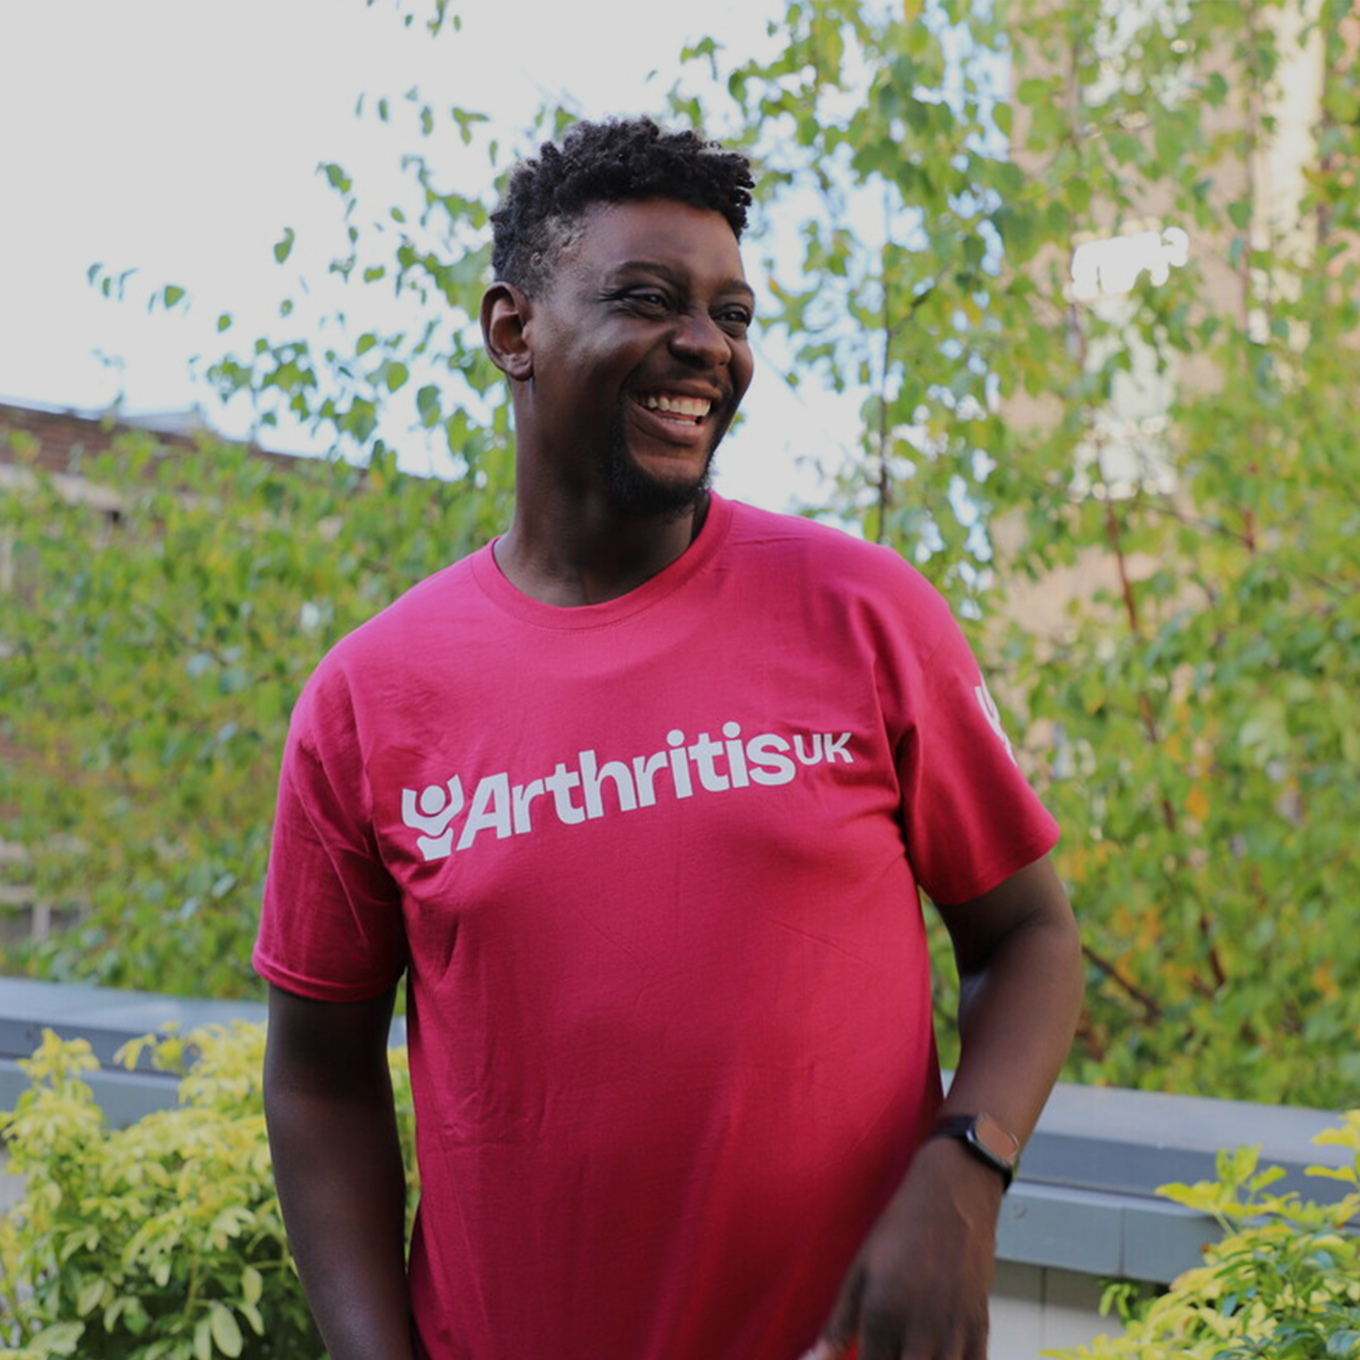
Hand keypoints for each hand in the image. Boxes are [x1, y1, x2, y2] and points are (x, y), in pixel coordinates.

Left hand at [801, 1136, 1003, 1359]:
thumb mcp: (861, 1269)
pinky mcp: (980, 1326)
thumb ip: (838, 1322)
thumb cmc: (901, 1229)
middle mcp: (920, 1329)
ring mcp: (954, 1330)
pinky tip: (939, 1355)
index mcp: (883, 1313)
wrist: (953, 1195)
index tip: (864, 1358)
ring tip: (910, 1350)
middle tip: (889, 1350)